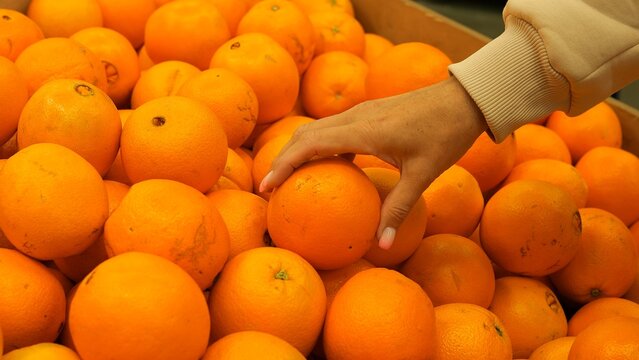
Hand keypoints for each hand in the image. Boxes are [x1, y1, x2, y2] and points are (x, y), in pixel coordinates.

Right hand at [260, 76, 487, 248]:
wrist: (464, 98)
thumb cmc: (446, 134)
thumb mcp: (423, 174)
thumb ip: (398, 209)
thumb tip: (383, 246)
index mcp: (363, 131)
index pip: (310, 145)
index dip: (283, 165)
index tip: (266, 186)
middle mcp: (356, 117)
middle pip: (305, 134)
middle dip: (283, 159)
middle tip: (270, 187)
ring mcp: (362, 111)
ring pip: (318, 128)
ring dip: (299, 149)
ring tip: (290, 177)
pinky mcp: (370, 111)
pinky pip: (334, 127)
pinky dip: (320, 145)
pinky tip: (327, 166)